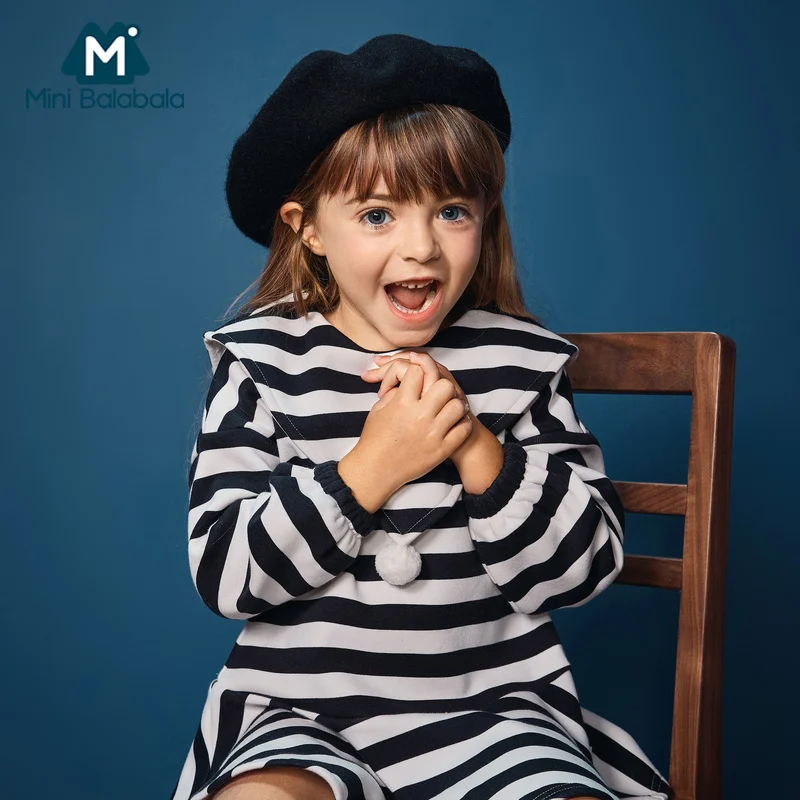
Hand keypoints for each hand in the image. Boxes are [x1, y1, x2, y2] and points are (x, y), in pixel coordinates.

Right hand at [361, 351, 476, 462]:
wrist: (375, 470)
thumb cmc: (374, 439)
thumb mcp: (378, 409)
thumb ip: (394, 392)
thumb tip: (408, 382)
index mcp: (402, 403)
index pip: (418, 372)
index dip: (417, 372)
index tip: (416, 381)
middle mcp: (419, 416)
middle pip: (444, 385)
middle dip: (440, 386)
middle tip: (437, 393)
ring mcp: (433, 433)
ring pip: (458, 406)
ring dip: (453, 404)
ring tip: (447, 408)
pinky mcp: (442, 450)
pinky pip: (463, 429)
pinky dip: (461, 424)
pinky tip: (453, 423)